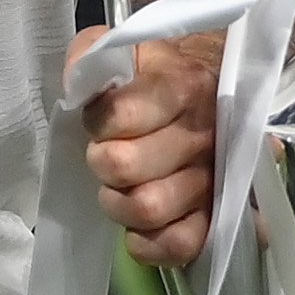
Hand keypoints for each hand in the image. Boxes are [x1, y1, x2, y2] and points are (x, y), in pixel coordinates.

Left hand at [72, 26, 221, 266]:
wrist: (203, 99)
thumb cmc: (150, 79)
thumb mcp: (119, 50)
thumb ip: (90, 56)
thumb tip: (78, 90)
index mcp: (184, 85)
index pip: (121, 113)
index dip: (97, 122)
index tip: (98, 119)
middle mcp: (205, 132)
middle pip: (126, 165)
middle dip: (101, 163)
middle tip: (106, 156)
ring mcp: (214, 178)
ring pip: (149, 207)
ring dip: (118, 203)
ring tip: (120, 188)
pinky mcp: (215, 219)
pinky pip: (181, 244)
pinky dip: (148, 243)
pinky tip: (137, 227)